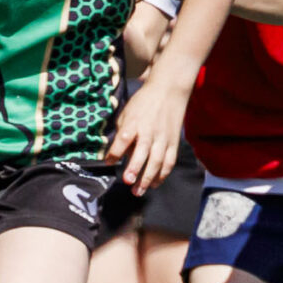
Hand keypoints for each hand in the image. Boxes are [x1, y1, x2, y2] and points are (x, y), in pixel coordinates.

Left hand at [105, 72, 190, 192]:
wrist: (169, 90)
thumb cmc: (144, 102)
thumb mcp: (127, 113)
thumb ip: (122, 133)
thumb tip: (119, 155)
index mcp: (135, 122)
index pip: (123, 138)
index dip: (115, 152)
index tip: (108, 162)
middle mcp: (149, 131)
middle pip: (143, 152)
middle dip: (135, 168)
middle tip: (127, 182)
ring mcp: (163, 138)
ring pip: (157, 161)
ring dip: (148, 178)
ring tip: (138, 191)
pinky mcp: (174, 142)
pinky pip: (169, 162)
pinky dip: (162, 175)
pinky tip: (153, 184)